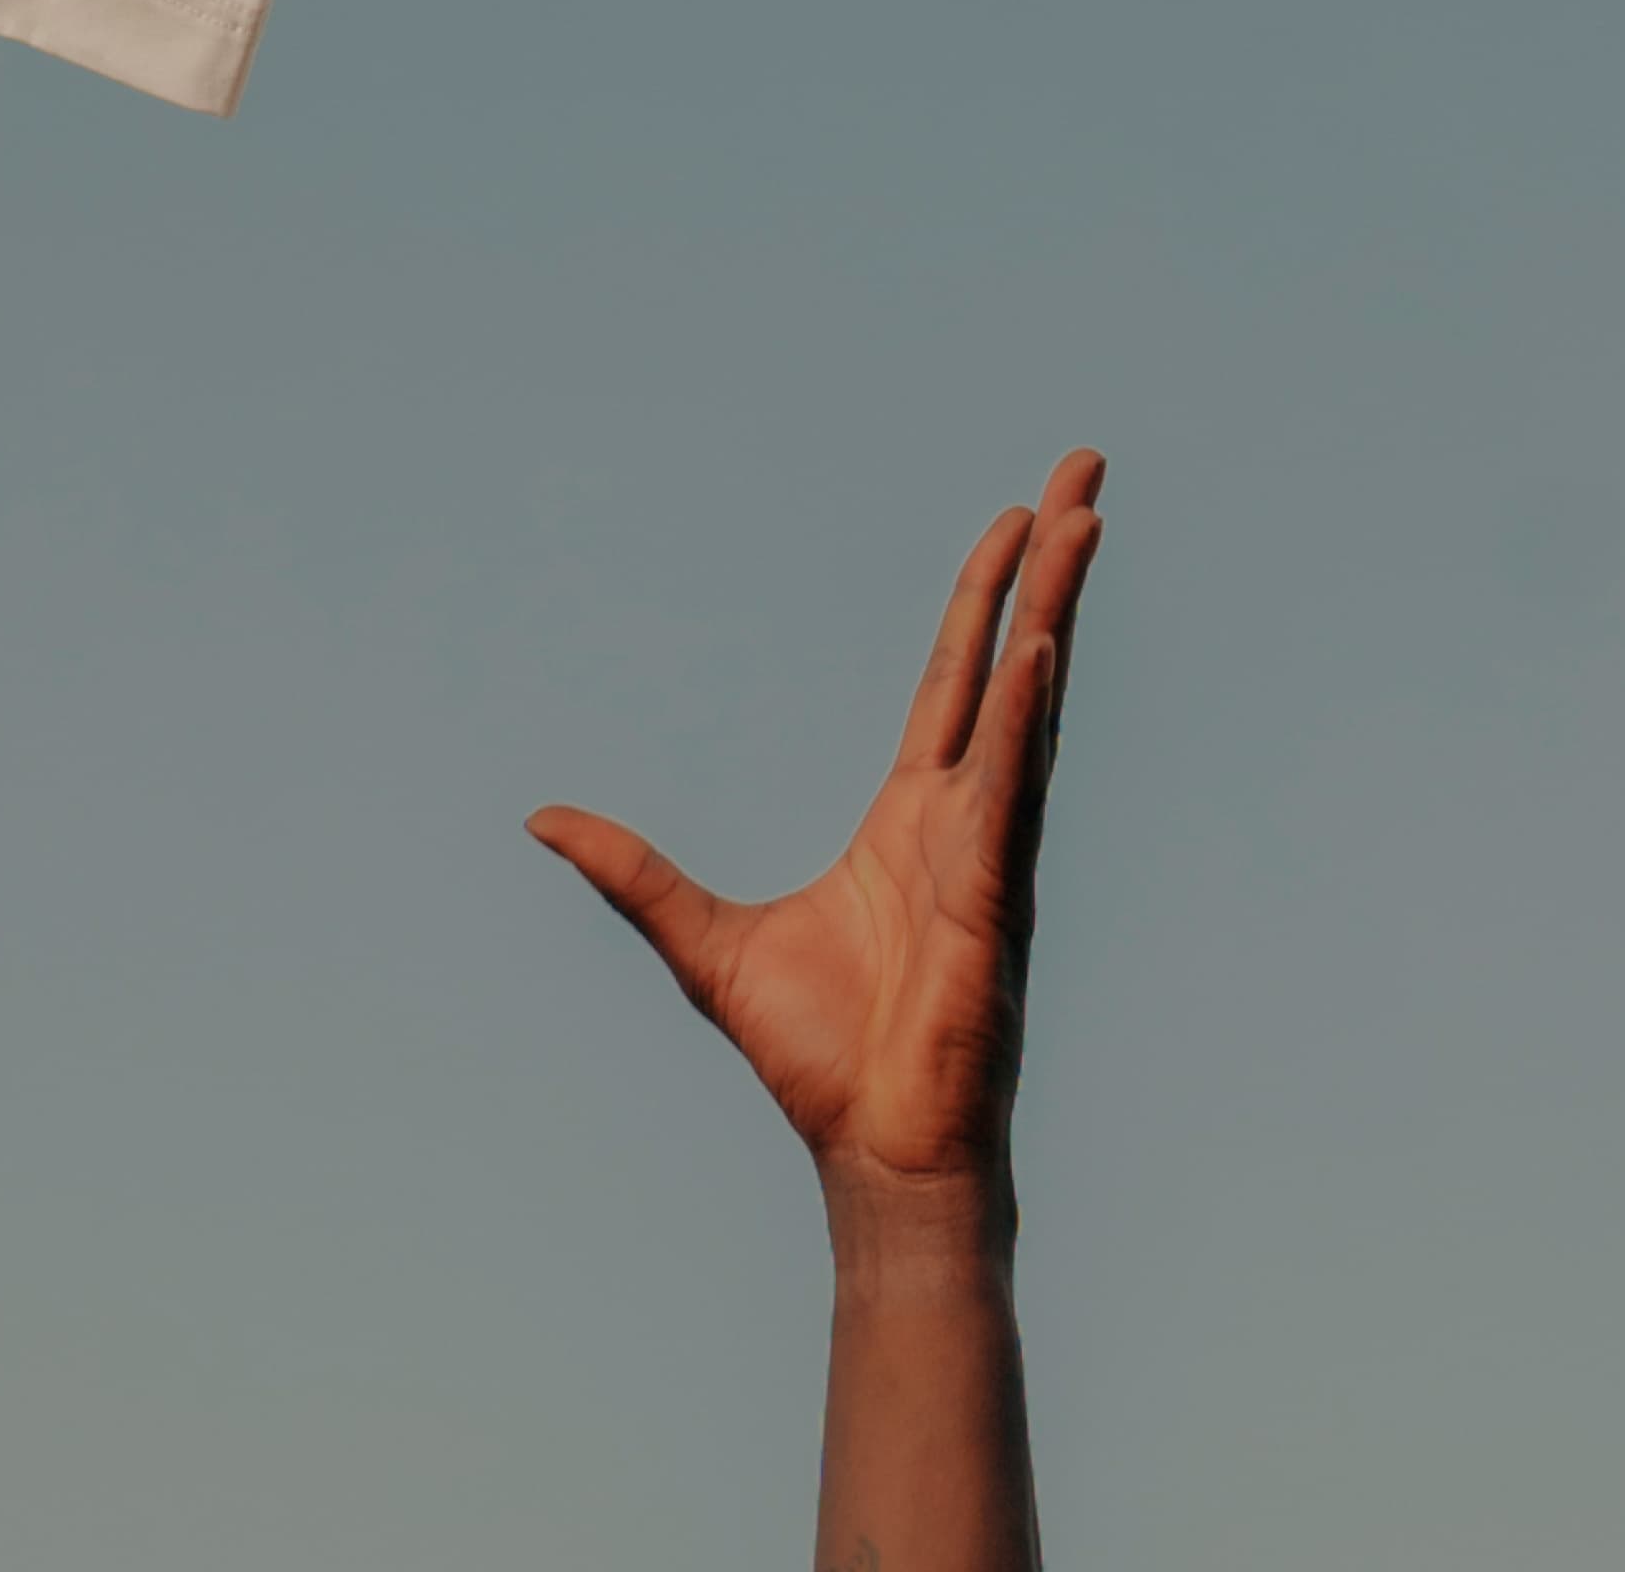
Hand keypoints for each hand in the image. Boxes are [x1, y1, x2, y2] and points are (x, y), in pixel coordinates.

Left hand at [529, 449, 1103, 1200]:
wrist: (874, 1154)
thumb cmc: (816, 1062)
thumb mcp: (699, 943)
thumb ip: (628, 873)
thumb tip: (539, 820)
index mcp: (913, 814)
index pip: (955, 676)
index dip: (982, 597)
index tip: (1014, 519)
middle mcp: (965, 813)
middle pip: (1012, 658)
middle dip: (1048, 565)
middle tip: (1083, 470)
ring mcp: (989, 847)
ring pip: (1030, 699)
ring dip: (1056, 607)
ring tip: (1084, 517)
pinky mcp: (991, 892)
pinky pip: (1011, 781)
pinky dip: (1029, 710)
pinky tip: (1041, 644)